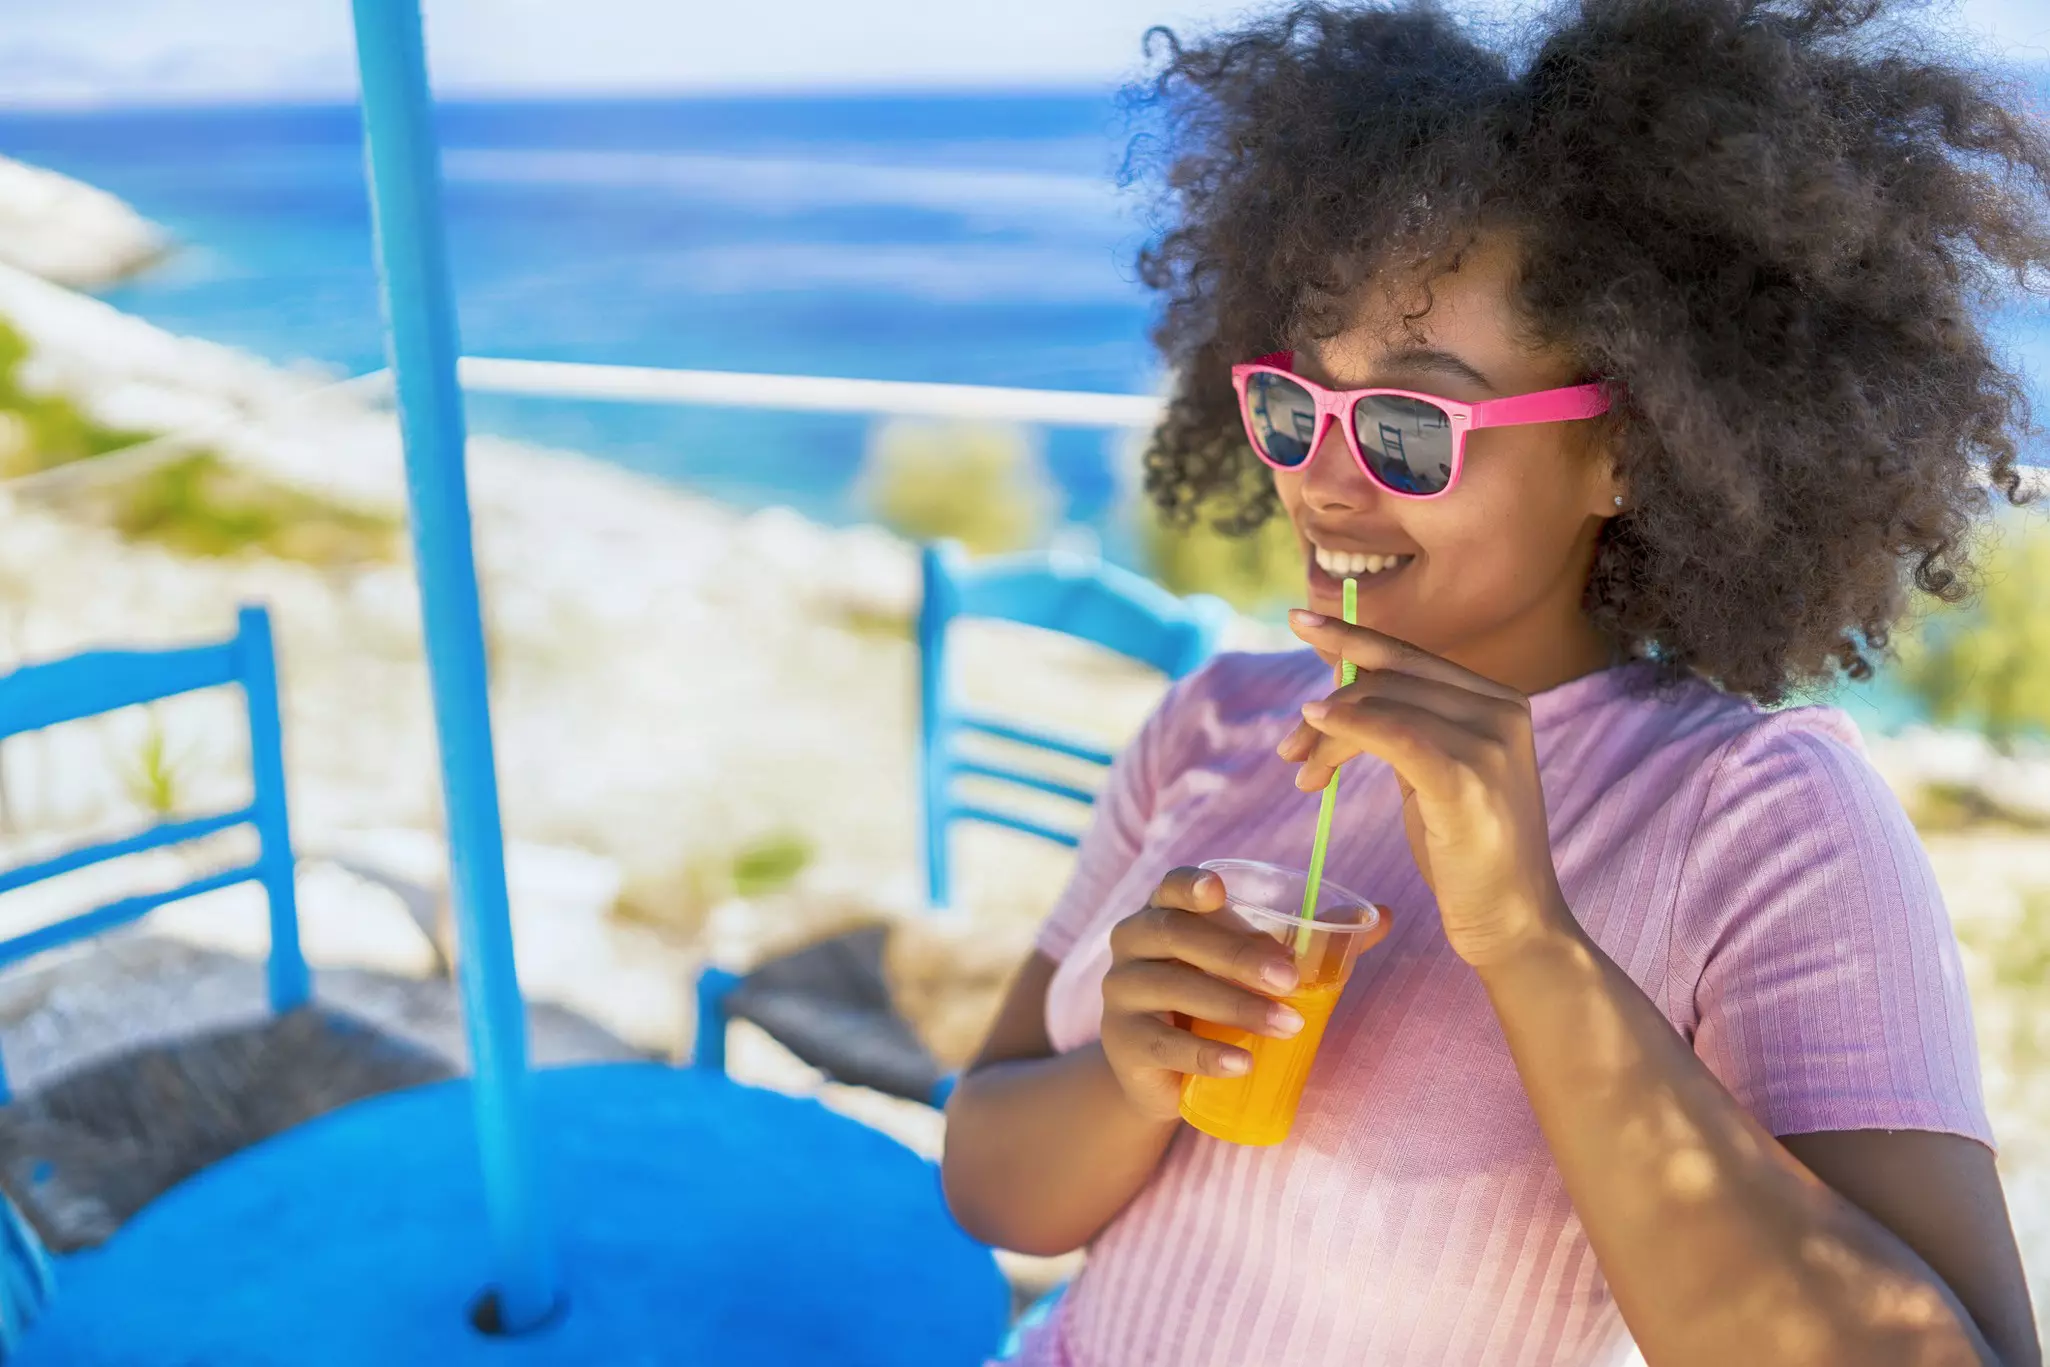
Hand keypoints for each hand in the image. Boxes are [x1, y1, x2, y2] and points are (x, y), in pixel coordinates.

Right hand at [1099, 866, 1310, 1120]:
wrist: (1162, 1073)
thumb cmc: (1214, 1002)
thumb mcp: (1253, 968)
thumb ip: (1312, 941)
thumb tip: (1382, 917)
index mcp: (1163, 913)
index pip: (1169, 887)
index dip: (1190, 885)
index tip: (1219, 892)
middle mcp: (1132, 944)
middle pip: (1176, 934)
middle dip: (1236, 954)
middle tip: (1290, 978)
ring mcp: (1120, 994)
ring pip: (1173, 989)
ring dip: (1235, 1006)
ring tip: (1287, 1025)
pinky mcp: (1123, 1045)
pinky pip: (1164, 1044)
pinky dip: (1207, 1053)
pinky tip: (1244, 1063)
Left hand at [1276, 611, 1576, 968]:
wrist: (1513, 922)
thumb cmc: (1467, 851)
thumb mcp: (1435, 772)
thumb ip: (1403, 724)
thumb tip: (1341, 682)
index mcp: (1498, 701)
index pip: (1410, 656)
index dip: (1351, 636)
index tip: (1299, 621)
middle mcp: (1501, 710)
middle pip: (1389, 677)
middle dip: (1326, 701)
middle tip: (1288, 746)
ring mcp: (1489, 744)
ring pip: (1381, 705)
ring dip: (1324, 734)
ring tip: (1302, 772)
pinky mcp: (1467, 780)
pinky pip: (1394, 735)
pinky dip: (1347, 729)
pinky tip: (1316, 732)